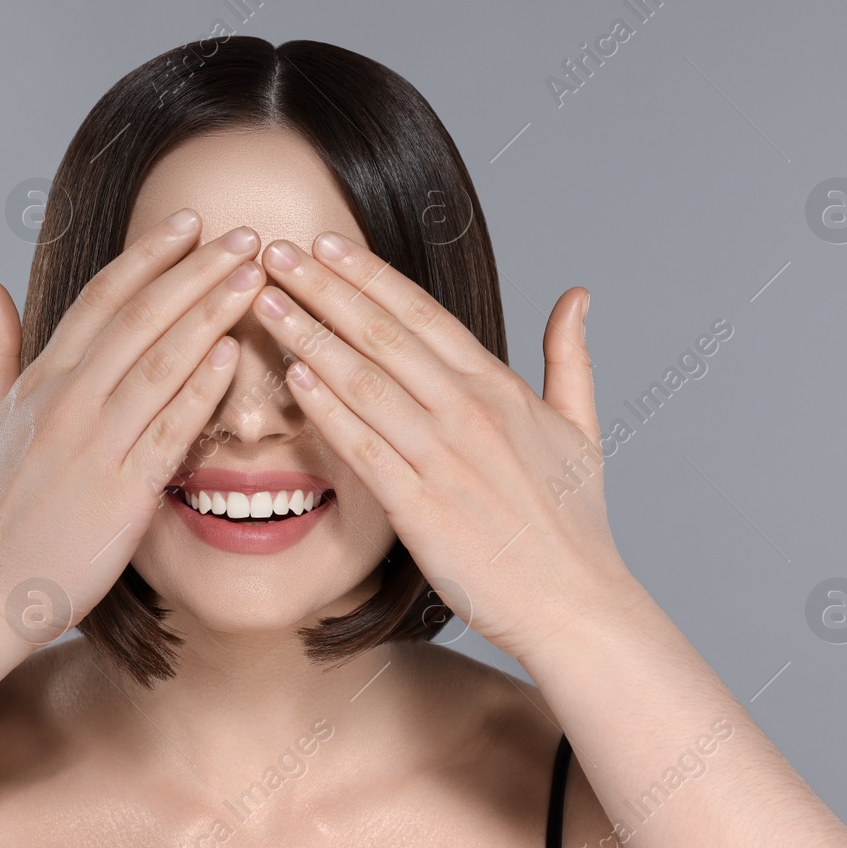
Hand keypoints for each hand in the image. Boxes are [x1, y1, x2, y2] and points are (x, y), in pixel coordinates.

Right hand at [0, 210, 265, 642]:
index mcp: (40, 382)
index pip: (101, 299)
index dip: (148, 256)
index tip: (190, 224)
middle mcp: (67, 401)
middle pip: (140, 316)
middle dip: (195, 269)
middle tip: (243, 233)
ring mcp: (94, 444)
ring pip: (161, 361)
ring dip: (210, 312)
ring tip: (254, 276)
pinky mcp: (120, 491)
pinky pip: (169, 429)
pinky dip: (201, 387)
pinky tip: (233, 353)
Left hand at [251, 231, 642, 659]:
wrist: (575, 604)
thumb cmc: (574, 523)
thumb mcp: (582, 427)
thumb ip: (570, 357)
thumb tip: (575, 295)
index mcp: (501, 388)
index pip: (422, 314)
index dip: (369, 275)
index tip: (326, 243)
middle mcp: (470, 412)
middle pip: (383, 334)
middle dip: (324, 288)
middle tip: (275, 250)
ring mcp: (444, 458)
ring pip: (363, 382)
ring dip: (308, 337)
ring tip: (264, 301)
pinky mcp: (421, 508)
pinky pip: (362, 447)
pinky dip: (326, 410)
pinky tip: (292, 378)